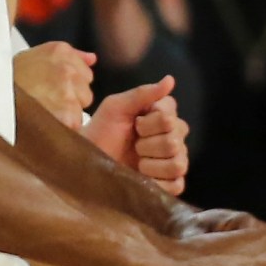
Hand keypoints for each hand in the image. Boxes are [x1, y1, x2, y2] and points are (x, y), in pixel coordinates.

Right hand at [15, 41, 94, 128]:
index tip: (50, 89)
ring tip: (41, 111)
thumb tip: (93, 59)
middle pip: (86, 93)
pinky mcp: (66, 114)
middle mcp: (66, 68)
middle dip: (71, 99)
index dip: (69, 85)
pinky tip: (43, 122)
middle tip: (44, 101)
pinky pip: (74, 125)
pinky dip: (62, 128)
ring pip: (81, 110)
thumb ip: (70, 56)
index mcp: (60, 51)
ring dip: (66, 114)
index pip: (86, 74)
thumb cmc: (9, 81)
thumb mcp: (34, 57)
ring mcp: (67, 91)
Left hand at [86, 77, 187, 194]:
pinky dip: (158, 182)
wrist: (88, 162)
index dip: (149, 123)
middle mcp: (175, 137)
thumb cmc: (101, 131)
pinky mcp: (171, 184)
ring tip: (137, 163)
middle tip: (133, 145)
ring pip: (178, 163)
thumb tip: (170, 80)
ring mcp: (174, 161)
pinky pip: (177, 185)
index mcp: (165, 115)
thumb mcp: (116, 107)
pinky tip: (143, 177)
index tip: (134, 123)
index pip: (170, 118)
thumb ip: (143, 93)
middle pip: (174, 141)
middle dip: (147, 144)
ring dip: (151, 164)